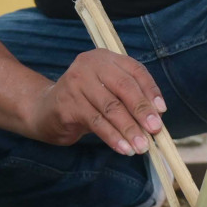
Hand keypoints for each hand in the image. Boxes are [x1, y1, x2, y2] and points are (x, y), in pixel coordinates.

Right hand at [25, 49, 164, 154]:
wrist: (45, 111)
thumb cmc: (86, 102)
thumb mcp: (108, 94)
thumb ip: (130, 100)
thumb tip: (157, 118)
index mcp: (105, 58)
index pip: (135, 70)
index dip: (150, 91)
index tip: (162, 111)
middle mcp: (89, 65)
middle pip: (124, 87)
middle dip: (142, 111)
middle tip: (155, 130)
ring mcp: (75, 83)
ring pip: (111, 108)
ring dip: (129, 129)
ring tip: (142, 146)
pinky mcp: (66, 104)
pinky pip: (96, 122)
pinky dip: (113, 137)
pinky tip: (123, 148)